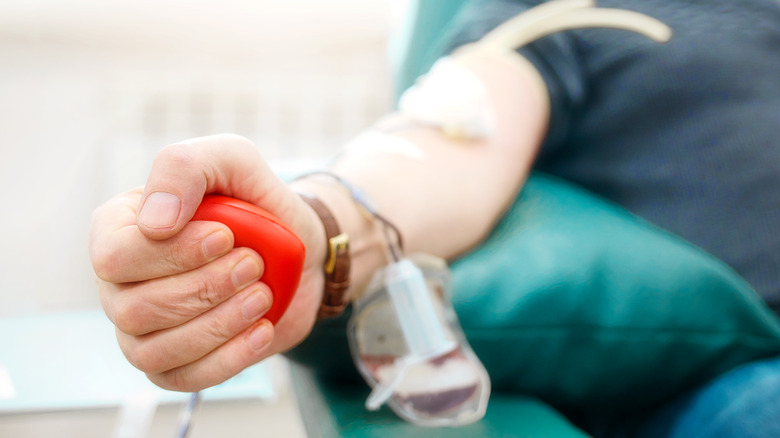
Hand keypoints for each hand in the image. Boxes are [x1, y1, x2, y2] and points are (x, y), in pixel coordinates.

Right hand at [90, 134, 325, 390]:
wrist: (298, 248)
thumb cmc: (256, 201)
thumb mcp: (231, 160)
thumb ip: (186, 168)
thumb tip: (153, 223)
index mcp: (119, 230)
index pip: (115, 255)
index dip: (173, 252)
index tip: (226, 236)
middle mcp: (120, 284)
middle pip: (136, 308)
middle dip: (206, 288)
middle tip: (254, 264)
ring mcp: (141, 330)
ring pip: (156, 350)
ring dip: (218, 324)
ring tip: (262, 296)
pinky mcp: (175, 364)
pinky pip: (183, 379)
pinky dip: (228, 358)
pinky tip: (261, 330)